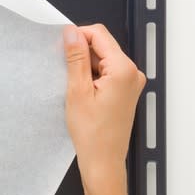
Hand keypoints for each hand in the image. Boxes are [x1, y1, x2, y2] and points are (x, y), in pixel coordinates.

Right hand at [62, 24, 145, 186]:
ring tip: (74, 87)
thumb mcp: (77, 90)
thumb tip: (71, 33)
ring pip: (103, 59)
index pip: (99, 35)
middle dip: (81, 52)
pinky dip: (92, 76)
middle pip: (103, 46)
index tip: (61, 45)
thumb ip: (75, 57)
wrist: (103, 161)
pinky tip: (82, 92)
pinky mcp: (126, 91)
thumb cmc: (92, 134)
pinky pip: (107, 72)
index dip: (78, 35)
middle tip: (64, 71)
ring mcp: (131, 83)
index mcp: (124, 69)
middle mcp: (133, 73)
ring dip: (86, 65)